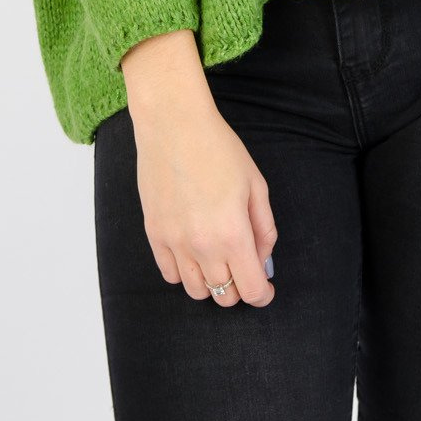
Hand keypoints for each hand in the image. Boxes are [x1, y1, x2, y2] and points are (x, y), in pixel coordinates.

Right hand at [130, 94, 277, 307]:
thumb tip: (264, 260)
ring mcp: (174, 243)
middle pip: (224, 296)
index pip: (251, 290)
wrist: (174, 125)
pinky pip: (169, 274)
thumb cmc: (219, 148)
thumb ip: (264, 228)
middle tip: (243, 266)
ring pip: (196, 291)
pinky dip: (185, 272)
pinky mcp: (154, 234)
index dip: (263, 295)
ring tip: (218, 259)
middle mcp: (202, 246)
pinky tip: (193, 252)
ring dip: (212, 283)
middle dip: (239, 287)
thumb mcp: (256, 184)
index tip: (265, 288)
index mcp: (233, 234)